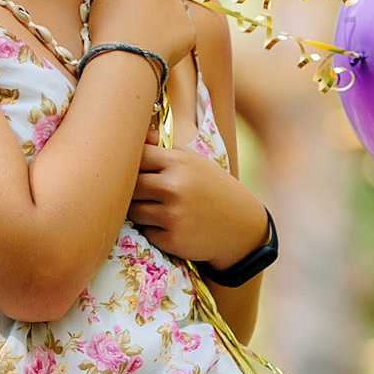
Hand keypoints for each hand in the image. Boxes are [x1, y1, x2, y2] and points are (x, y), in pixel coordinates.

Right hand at [89, 0, 198, 69]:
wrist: (125, 60)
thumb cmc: (106, 31)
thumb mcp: (102, 2)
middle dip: (155, 0)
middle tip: (142, 21)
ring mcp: (178, 8)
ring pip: (174, 10)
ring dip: (165, 20)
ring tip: (148, 41)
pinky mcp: (190, 29)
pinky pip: (182, 31)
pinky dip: (173, 39)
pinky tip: (159, 50)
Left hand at [129, 145, 268, 268]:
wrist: (242, 226)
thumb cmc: (214, 189)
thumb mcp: (196, 161)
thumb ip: (166, 146)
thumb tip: (140, 134)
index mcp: (178, 163)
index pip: (136, 157)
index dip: (133, 165)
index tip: (140, 171)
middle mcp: (173, 187)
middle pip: (130, 186)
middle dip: (135, 191)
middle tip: (149, 194)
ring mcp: (172, 215)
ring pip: (133, 211)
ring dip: (142, 212)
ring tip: (162, 210)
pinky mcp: (172, 239)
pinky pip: (146, 232)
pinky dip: (154, 230)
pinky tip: (174, 227)